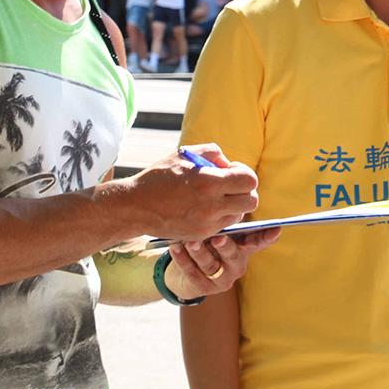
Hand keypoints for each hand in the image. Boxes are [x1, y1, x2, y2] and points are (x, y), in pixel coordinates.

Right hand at [127, 144, 258, 242]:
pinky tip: (204, 207)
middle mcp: (212, 207)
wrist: (136, 207)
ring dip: (234, 204)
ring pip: (240, 215)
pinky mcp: (202, 235)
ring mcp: (208, 224)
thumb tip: (229, 165)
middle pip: (252, 201)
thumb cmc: (160, 177)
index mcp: (209, 183)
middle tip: (229, 185)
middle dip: (245, 190)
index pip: (250, 181)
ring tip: (215, 197)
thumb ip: (214, 154)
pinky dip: (220, 216)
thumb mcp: (185, 154)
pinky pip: (224, 225)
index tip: (231, 171)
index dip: (244, 173)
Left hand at [167, 228, 281, 301]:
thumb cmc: (205, 243)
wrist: (183, 272)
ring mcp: (221, 279)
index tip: (276, 228)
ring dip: (200, 253)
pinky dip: (183, 260)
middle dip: (225, 247)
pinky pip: (192, 273)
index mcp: (243, 248)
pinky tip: (176, 248)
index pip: (259, 242)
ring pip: (211, 265)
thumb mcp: (216, 231)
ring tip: (190, 242)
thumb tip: (225, 195)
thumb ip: (223, 221)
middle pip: (233, 256)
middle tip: (218, 238)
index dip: (268, 237)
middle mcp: (236, 265)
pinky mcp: (204, 289)